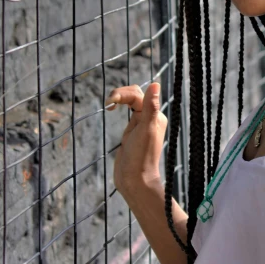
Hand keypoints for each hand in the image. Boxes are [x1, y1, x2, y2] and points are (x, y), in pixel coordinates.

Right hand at [106, 82, 167, 204]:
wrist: (134, 180)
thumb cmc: (140, 156)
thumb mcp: (145, 129)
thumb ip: (150, 107)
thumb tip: (156, 84)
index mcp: (155, 116)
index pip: (138, 94)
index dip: (123, 94)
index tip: (110, 102)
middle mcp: (150, 118)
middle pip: (134, 94)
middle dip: (120, 94)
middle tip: (108, 103)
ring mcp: (140, 124)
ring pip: (131, 101)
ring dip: (119, 98)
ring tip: (109, 104)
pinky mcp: (132, 131)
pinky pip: (127, 111)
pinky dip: (119, 106)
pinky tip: (111, 109)